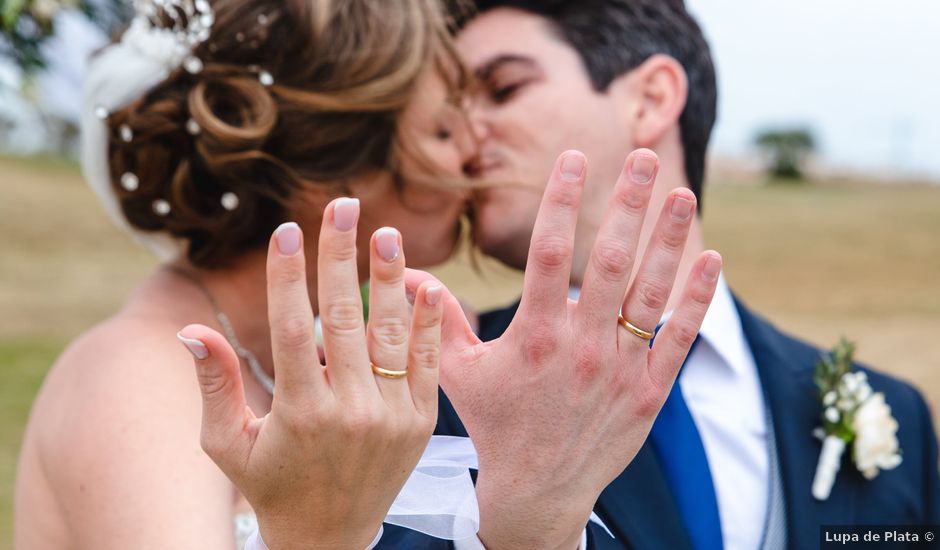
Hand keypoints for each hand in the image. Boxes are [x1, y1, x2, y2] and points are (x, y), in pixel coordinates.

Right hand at [178, 199, 444, 549]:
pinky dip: (428, 322)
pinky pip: (426, 362)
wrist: (330, 539)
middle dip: (340, 255)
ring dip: (389, 279)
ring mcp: (391, 416)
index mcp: (299, 413)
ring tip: (386, 233)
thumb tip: (190, 330)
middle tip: (344, 205)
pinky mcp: (420, 422)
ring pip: (390, 333)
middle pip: (343, 317)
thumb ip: (214, 385)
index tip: (286, 229)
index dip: (287, 274)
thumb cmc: (271, 487)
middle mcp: (349, 411)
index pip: (292, 327)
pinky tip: (426, 285)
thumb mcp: (228, 445)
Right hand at [408, 150, 721, 548]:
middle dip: (626, 204)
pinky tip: (711, 260)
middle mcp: (582, 347)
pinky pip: (678, 337)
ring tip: (681, 193)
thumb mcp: (458, 372)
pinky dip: (696, 299)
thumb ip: (437, 318)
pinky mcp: (649, 391)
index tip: (572, 158)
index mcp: (535, 336)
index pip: (547, 253)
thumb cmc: (495, 425)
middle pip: (609, 262)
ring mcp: (620, 369)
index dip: (560, 201)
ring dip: (668, 240)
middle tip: (641, 156)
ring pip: (650, 293)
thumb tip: (407, 272)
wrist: (538, 492)